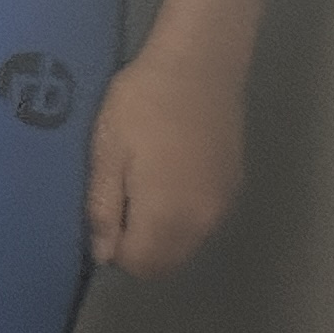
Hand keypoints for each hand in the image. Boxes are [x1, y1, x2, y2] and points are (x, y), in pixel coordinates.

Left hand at [89, 37, 247, 277]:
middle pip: (167, 261)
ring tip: (136, 185)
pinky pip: (202, 222)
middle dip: (138, 247)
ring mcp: (223, 206)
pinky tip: (165, 178)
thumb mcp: (107, 152)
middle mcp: (203, 223)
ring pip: (186, 244)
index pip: (141, 265)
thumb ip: (105, 207)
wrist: (198, 68)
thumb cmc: (141, 105)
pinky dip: (181, 218)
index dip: (114, 249)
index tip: (101, 214)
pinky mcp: (233, 187)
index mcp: (168, 217)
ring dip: (160, 234)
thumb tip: (103, 255)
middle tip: (115, 200)